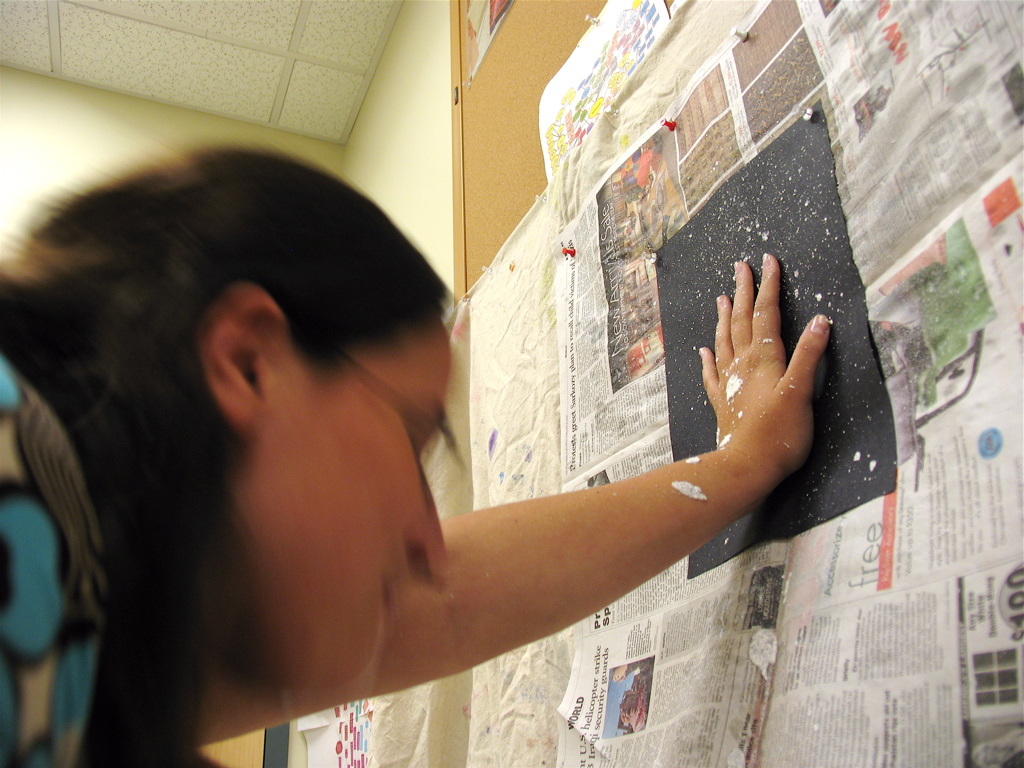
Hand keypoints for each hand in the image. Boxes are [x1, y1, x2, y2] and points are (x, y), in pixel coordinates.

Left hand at [700, 254, 830, 485]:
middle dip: (743, 292)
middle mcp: (743, 366)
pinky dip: (709, 359)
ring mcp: (730, 384)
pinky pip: (712, 375)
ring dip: (725, 318)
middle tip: (741, 267)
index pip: (766, 315)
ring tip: (721, 297)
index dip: (769, 287)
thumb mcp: (801, 393)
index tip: (768, 262)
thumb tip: (820, 320)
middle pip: (742, 321)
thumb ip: (810, 356)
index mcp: (763, 360)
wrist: (746, 467)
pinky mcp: (723, 404)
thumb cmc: (779, 434)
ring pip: (725, 342)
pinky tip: (704, 351)